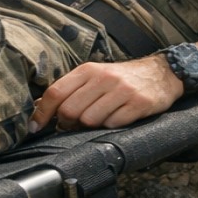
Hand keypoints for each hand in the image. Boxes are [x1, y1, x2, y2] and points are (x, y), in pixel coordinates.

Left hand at [30, 55, 179, 132]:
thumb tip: (39, 108)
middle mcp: (104, 78)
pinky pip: (113, 124)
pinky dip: (111, 126)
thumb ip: (71, 90)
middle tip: (75, 124)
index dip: (42, 113)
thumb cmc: (121, 79)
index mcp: (89, 70)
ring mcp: (122, 90)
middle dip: (68, 123)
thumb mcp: (95, 76)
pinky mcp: (138, 103)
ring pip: (90, 120)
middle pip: (70, 110)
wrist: (161, 73)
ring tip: (99, 119)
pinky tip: (117, 118)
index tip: (35, 127)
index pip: (56, 92)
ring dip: (91, 126)